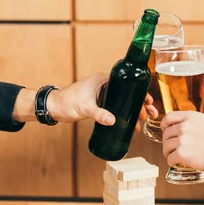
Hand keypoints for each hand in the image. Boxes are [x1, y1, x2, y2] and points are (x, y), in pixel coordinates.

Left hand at [13, 73, 156, 128]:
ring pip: (124, 101)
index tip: (148, 101)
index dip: (139, 92)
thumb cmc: (66, 102)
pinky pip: (117, 107)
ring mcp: (102, 94)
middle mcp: (104, 85)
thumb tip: (113, 121)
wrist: (53, 107)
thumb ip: (99, 114)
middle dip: (141, 104)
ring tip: (143, 121)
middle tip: (150, 114)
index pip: (127, 83)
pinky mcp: (99, 103)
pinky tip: (131, 124)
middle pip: (128, 93)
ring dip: (134, 110)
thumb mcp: (84, 108)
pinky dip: (125, 114)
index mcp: (103, 80)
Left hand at [161, 111, 203, 171]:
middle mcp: (184, 126)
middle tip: (171, 147)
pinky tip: (175, 163)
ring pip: (166, 146)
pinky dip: (171, 162)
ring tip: (173, 156)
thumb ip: (199, 124)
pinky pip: (170, 158)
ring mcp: (182, 140)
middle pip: (166, 134)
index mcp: (191, 117)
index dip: (164, 125)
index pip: (169, 118)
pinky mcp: (181, 154)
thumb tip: (198, 127)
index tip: (164, 129)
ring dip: (168, 152)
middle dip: (167, 141)